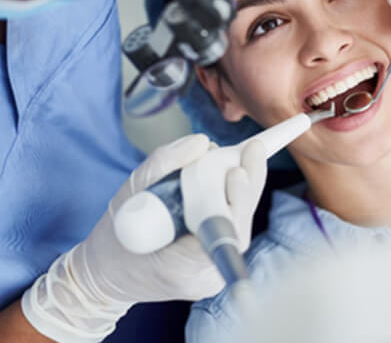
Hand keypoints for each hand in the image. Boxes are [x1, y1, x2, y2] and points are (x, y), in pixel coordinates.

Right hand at [22, 135, 266, 341]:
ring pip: (237, 225)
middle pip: (238, 227)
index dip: (236, 200)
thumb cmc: (116, 236)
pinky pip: (229, 227)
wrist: (108, 273)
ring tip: (245, 156)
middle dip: (248, 184)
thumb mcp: (130, 193)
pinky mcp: (214, 264)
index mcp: (180, 267)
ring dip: (242, 190)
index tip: (238, 171)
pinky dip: (231, 199)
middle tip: (253, 149)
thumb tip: (202, 142)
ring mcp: (211, 275)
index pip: (222, 234)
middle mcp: (203, 277)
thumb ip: (164, 165)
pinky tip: (233, 176)